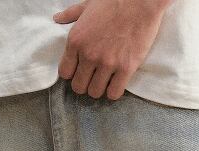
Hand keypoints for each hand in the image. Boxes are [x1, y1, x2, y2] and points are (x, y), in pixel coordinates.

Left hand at [53, 0, 169, 100]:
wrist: (141, 0)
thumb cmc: (114, 0)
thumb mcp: (87, 5)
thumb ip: (71, 15)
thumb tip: (57, 18)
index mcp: (76, 40)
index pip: (65, 73)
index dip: (72, 73)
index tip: (80, 70)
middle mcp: (89, 54)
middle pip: (78, 87)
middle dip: (84, 84)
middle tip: (93, 78)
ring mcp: (107, 63)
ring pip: (95, 92)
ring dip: (99, 88)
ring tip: (105, 80)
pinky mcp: (125, 68)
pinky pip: (114, 93)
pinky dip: (114, 91)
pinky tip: (117, 83)